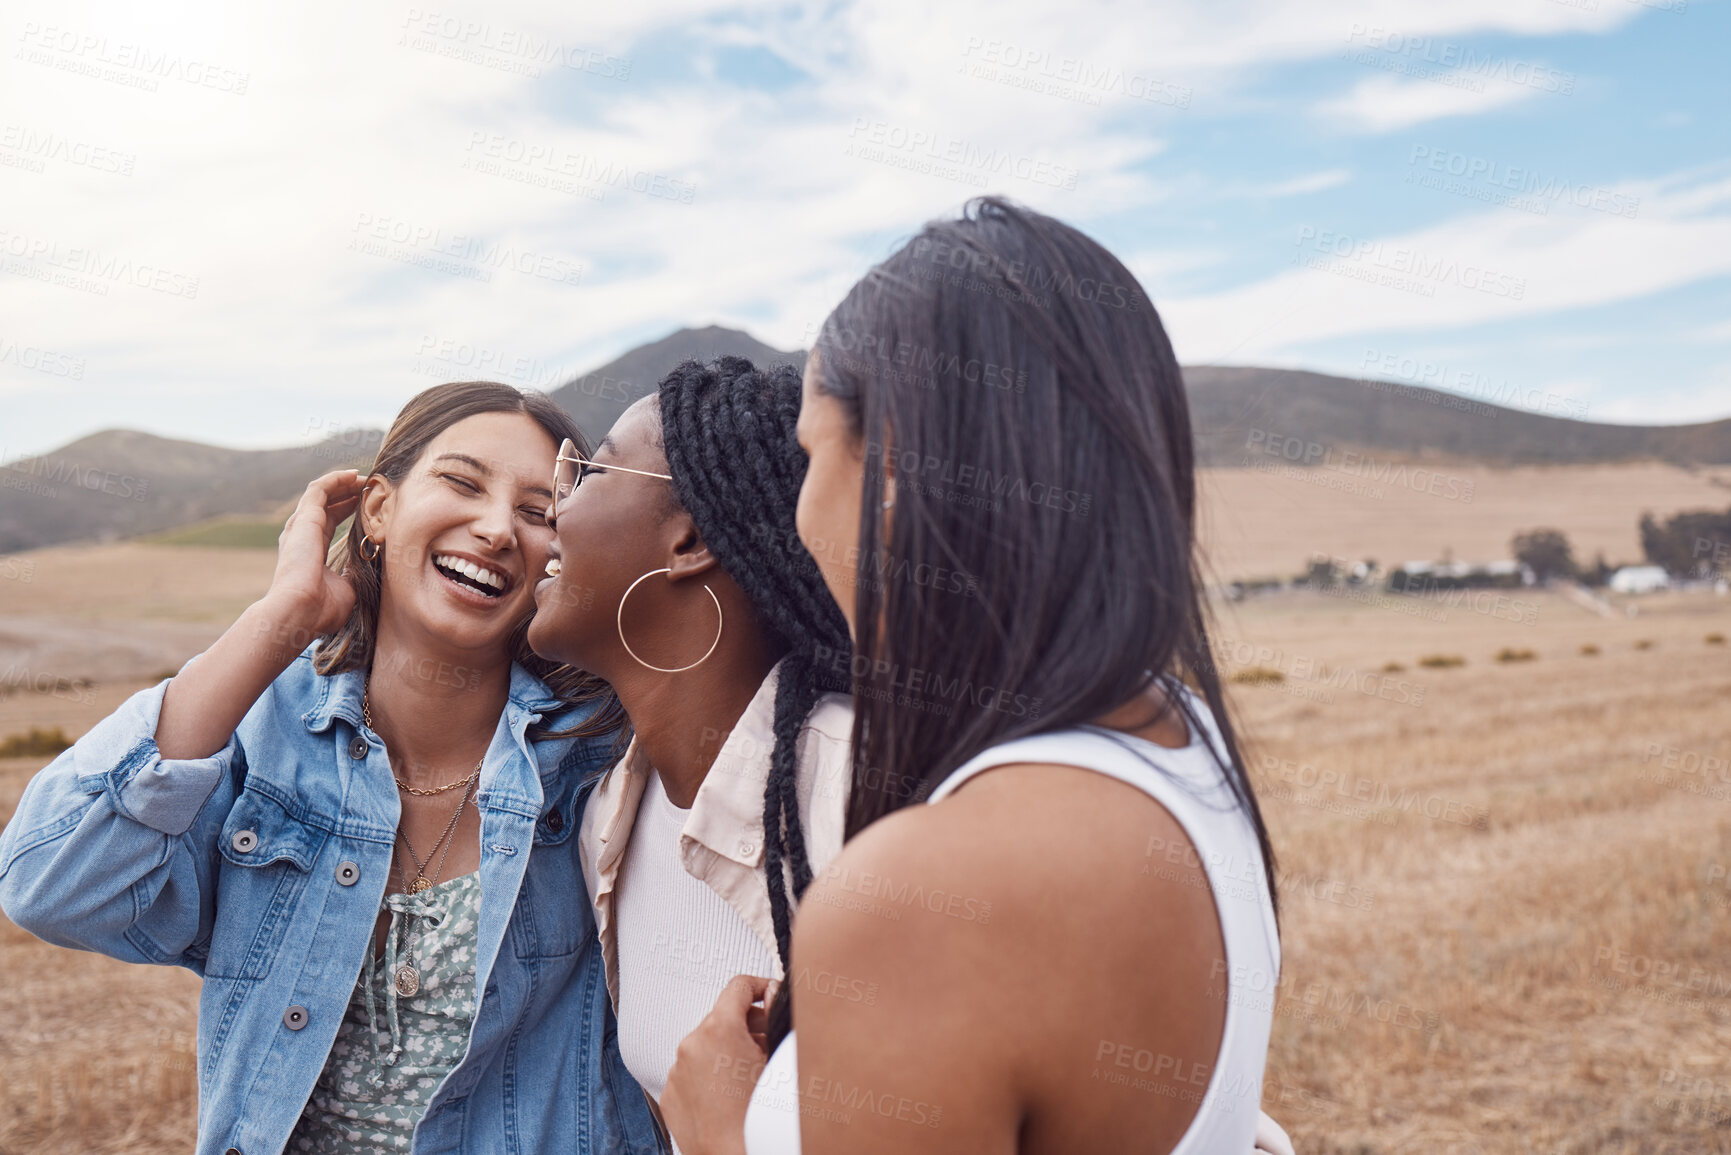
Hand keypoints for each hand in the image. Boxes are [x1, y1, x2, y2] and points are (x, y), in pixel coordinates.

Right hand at [263, 470, 366, 636]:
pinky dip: (335, 479)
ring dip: (344, 483)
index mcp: (311, 551)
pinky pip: (319, 489)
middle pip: (327, 505)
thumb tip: (371, 563)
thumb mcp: (347, 587)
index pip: (331, 522)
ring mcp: (301, 526)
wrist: (300, 610)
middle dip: (349, 493)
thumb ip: (355, 573)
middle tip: (372, 487)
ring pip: (322, 493)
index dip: (350, 509)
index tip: (370, 504)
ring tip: (366, 479)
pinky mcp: (304, 518)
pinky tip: (353, 475)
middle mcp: (303, 536)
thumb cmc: (322, 608)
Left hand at [662, 974, 778, 1154]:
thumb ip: (776, 1016)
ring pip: (705, 1045)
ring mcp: (677, 1071)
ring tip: (749, 1076)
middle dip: (747, 1026)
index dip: (761, 987)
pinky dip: (709, 1075)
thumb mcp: (780, 1061)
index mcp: (719, 1029)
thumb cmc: (762, 1119)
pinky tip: (728, 1095)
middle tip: (769, 1044)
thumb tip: (773, 993)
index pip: (739, 986)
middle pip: (722, 1017)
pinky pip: (690, 1072)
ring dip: (726, 1051)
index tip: (771, 996)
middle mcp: (691, 1044)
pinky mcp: (669, 1095)